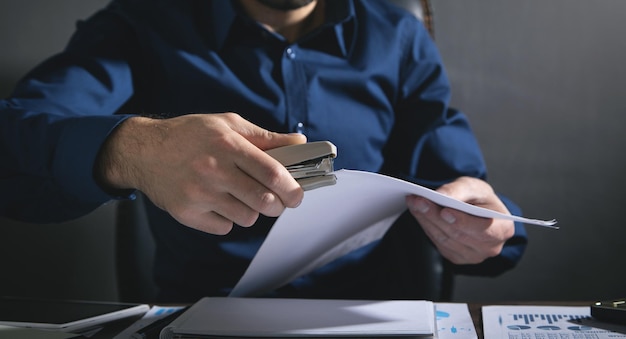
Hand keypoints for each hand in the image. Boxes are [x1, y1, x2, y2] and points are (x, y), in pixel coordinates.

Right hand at [98, 113, 306, 234]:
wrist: (143, 151)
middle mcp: (213, 171)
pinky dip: (227, 219)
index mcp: (227, 145)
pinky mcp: (187, 213)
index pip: (272, 173)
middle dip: (278, 205)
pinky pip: (224, 227)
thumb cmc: (190, 135)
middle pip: (263, 202)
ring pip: (246, 218)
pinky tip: (217, 202)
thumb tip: (300, 144)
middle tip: (277, 201)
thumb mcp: (227, 125)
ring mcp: (199, 194)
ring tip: (240, 196)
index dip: (292, 188)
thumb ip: (265, 137)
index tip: (298, 194)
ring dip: (251, 211)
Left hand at [405, 177, 514, 264]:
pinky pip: (438, 243)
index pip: (483, 229)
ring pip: (445, 239)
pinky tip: (419, 212)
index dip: (463, 222)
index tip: (445, 211)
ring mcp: (473, 256)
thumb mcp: (475, 187)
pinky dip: (427, 226)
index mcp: (503, 229)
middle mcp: (490, 247)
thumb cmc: (480, 199)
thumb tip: (441, 195)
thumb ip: (459, 190)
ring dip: (426, 220)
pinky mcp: (456, 257)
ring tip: (414, 203)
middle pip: (459, 234)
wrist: (476, 210)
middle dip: (436, 216)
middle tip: (418, 201)